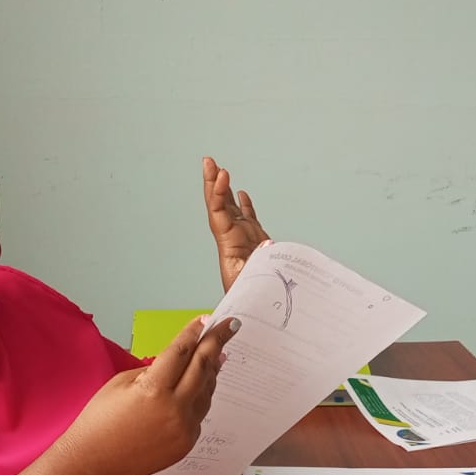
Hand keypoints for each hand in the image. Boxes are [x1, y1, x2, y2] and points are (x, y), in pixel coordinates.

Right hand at [64, 316, 240, 474]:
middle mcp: (174, 409)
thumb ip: (153, 369)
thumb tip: (179, 360)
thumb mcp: (121, 383)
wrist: (94, 463)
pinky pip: (199, 413)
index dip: (194, 332)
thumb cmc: (99, 422)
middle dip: (217, 343)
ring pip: (206, 391)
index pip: (181, 352)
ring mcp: (184, 428)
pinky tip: (199, 386)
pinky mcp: (187, 443)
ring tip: (216, 353)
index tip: (206, 319)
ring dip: (211, 370)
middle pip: (203, 367)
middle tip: (230, 327)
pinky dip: (200, 396)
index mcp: (154, 389)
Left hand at [203, 156, 270, 292]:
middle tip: (208, 161)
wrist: (253, 313)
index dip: (217, 194)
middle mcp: (232, 240)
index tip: (220, 176)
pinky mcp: (254, 244)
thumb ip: (259, 266)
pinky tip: (240, 193)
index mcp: (229, 247)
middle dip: (212, 184)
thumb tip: (267, 243)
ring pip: (231, 209)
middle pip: (218, 207)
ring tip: (219, 169)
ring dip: (224, 189)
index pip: (219, 214)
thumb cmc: (250, 303)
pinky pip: (247, 219)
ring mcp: (242, 240)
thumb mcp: (253, 287)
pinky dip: (244, 205)